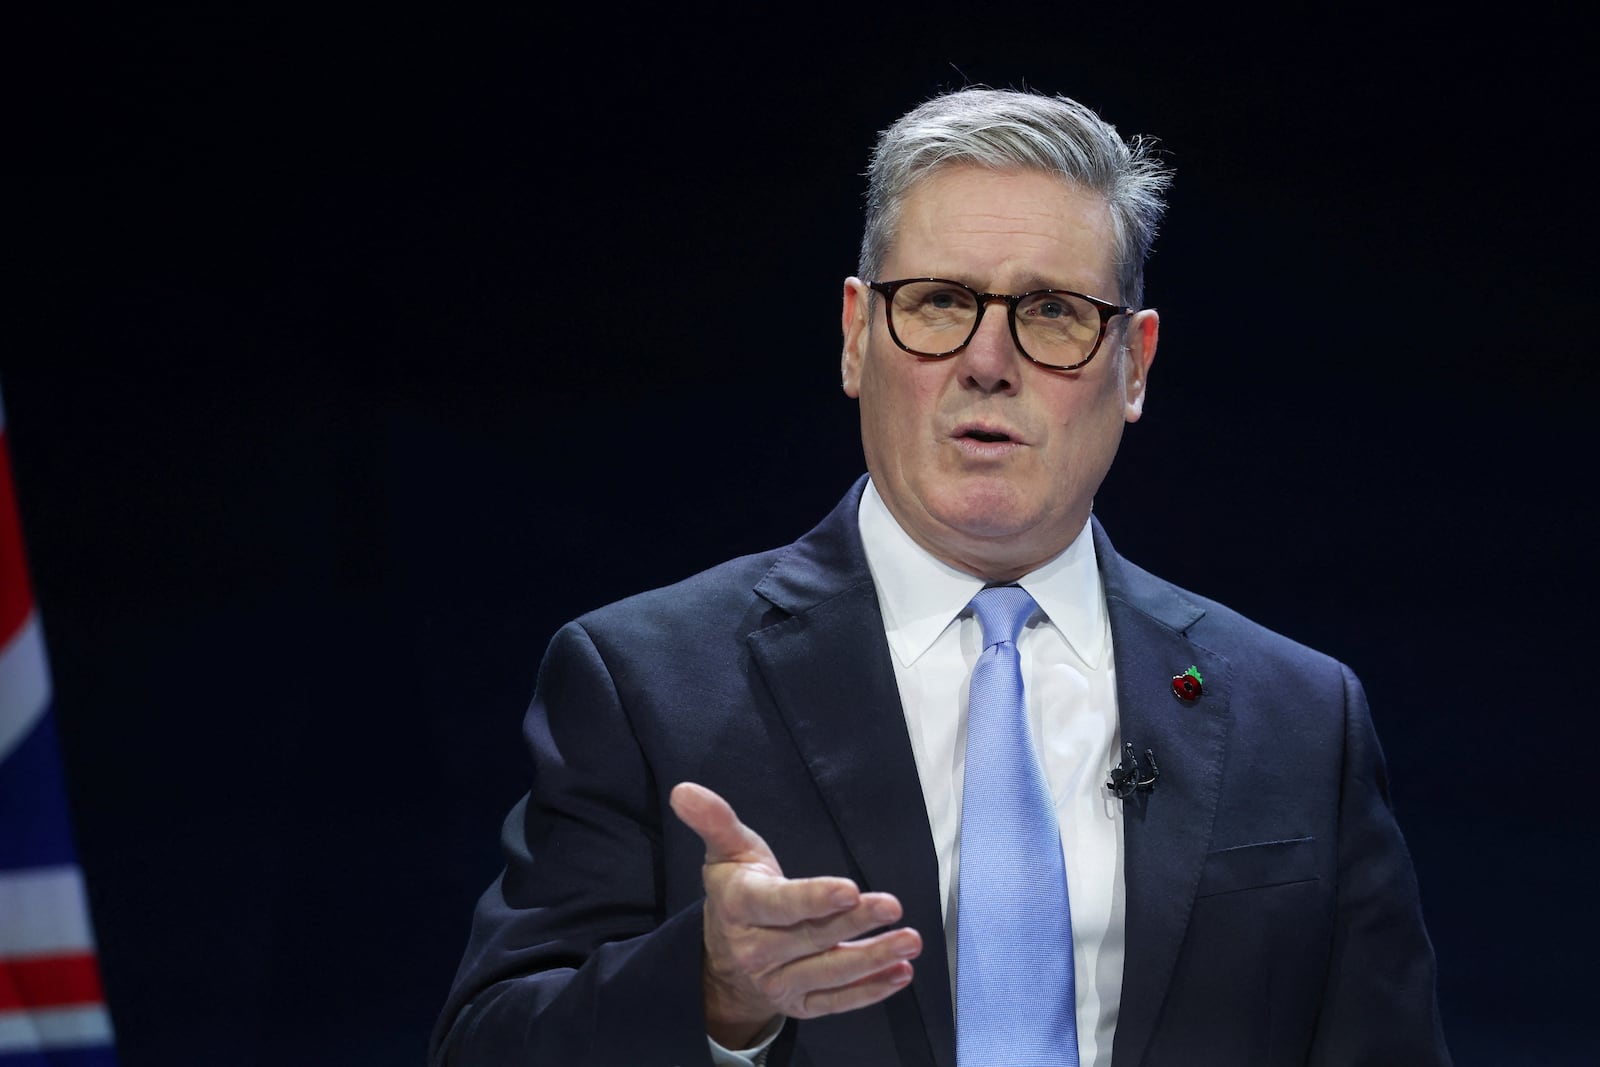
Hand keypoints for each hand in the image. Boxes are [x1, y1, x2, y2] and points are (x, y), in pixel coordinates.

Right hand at [669, 782, 921, 1048]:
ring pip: (828, 972)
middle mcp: (756, 950)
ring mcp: (777, 981)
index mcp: (741, 906)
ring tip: (909, 941)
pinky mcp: (798, 1004)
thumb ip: (715, 821)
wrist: (722, 957)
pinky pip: (835, 1002)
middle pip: (811, 938)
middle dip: (854, 923)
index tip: (849, 889)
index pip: (778, 904)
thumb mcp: (726, 852)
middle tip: (892, 906)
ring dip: (872, 959)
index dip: (813, 899)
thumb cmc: (738, 891)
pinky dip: (869, 991)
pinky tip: (900, 974)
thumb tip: (684, 790)